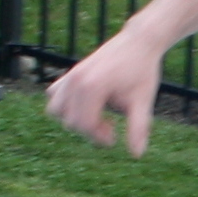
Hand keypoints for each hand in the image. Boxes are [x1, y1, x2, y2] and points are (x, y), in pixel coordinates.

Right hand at [45, 32, 163, 153]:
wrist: (139, 42)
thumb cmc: (142, 70)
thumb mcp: (143, 101)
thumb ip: (138, 128)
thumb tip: (137, 154)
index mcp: (92, 86)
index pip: (83, 124)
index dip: (98, 137)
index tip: (114, 135)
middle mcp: (76, 80)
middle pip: (70, 121)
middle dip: (89, 130)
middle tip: (111, 126)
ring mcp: (71, 75)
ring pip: (56, 109)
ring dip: (74, 118)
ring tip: (96, 115)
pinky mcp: (71, 73)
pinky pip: (55, 95)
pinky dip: (67, 104)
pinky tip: (89, 103)